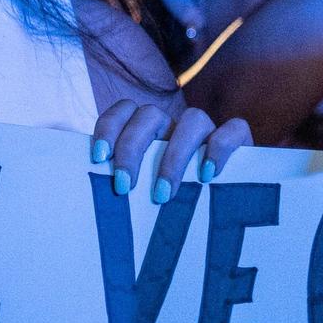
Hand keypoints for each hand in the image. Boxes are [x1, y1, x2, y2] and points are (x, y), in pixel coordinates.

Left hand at [89, 102, 251, 203]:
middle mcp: (175, 125)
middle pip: (149, 115)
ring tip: (163, 193)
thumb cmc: (170, 204)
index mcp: (148, 130)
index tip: (99, 158)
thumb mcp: (140, 192)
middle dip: (133, 149)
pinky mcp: (240, 141)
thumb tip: (82, 195)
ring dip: (174, 156)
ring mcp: (207, 131)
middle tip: (125, 187)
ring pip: (192, 119)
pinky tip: (207, 176)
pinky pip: (234, 129)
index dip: (109, 128)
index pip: (124, 110)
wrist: (225, 212)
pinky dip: (220, 148)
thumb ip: (121, 184)